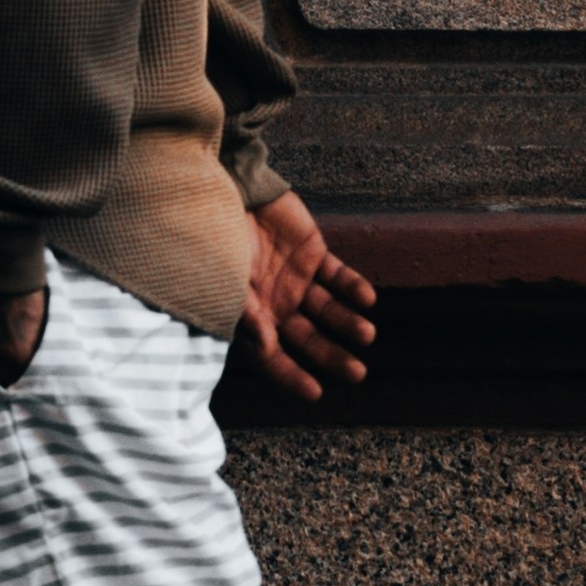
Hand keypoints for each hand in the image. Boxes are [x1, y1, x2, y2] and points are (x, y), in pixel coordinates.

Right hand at [238, 186, 378, 403]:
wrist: (229, 191)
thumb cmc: (218, 240)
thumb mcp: (226, 282)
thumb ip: (246, 315)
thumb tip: (267, 347)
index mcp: (252, 317)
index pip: (273, 357)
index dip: (292, 376)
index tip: (316, 394)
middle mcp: (276, 304)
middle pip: (308, 339)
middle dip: (332, 357)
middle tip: (357, 374)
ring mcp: (296, 279)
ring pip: (329, 310)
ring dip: (348, 324)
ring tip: (366, 335)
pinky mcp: (313, 254)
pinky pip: (339, 276)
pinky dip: (353, 287)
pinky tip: (367, 299)